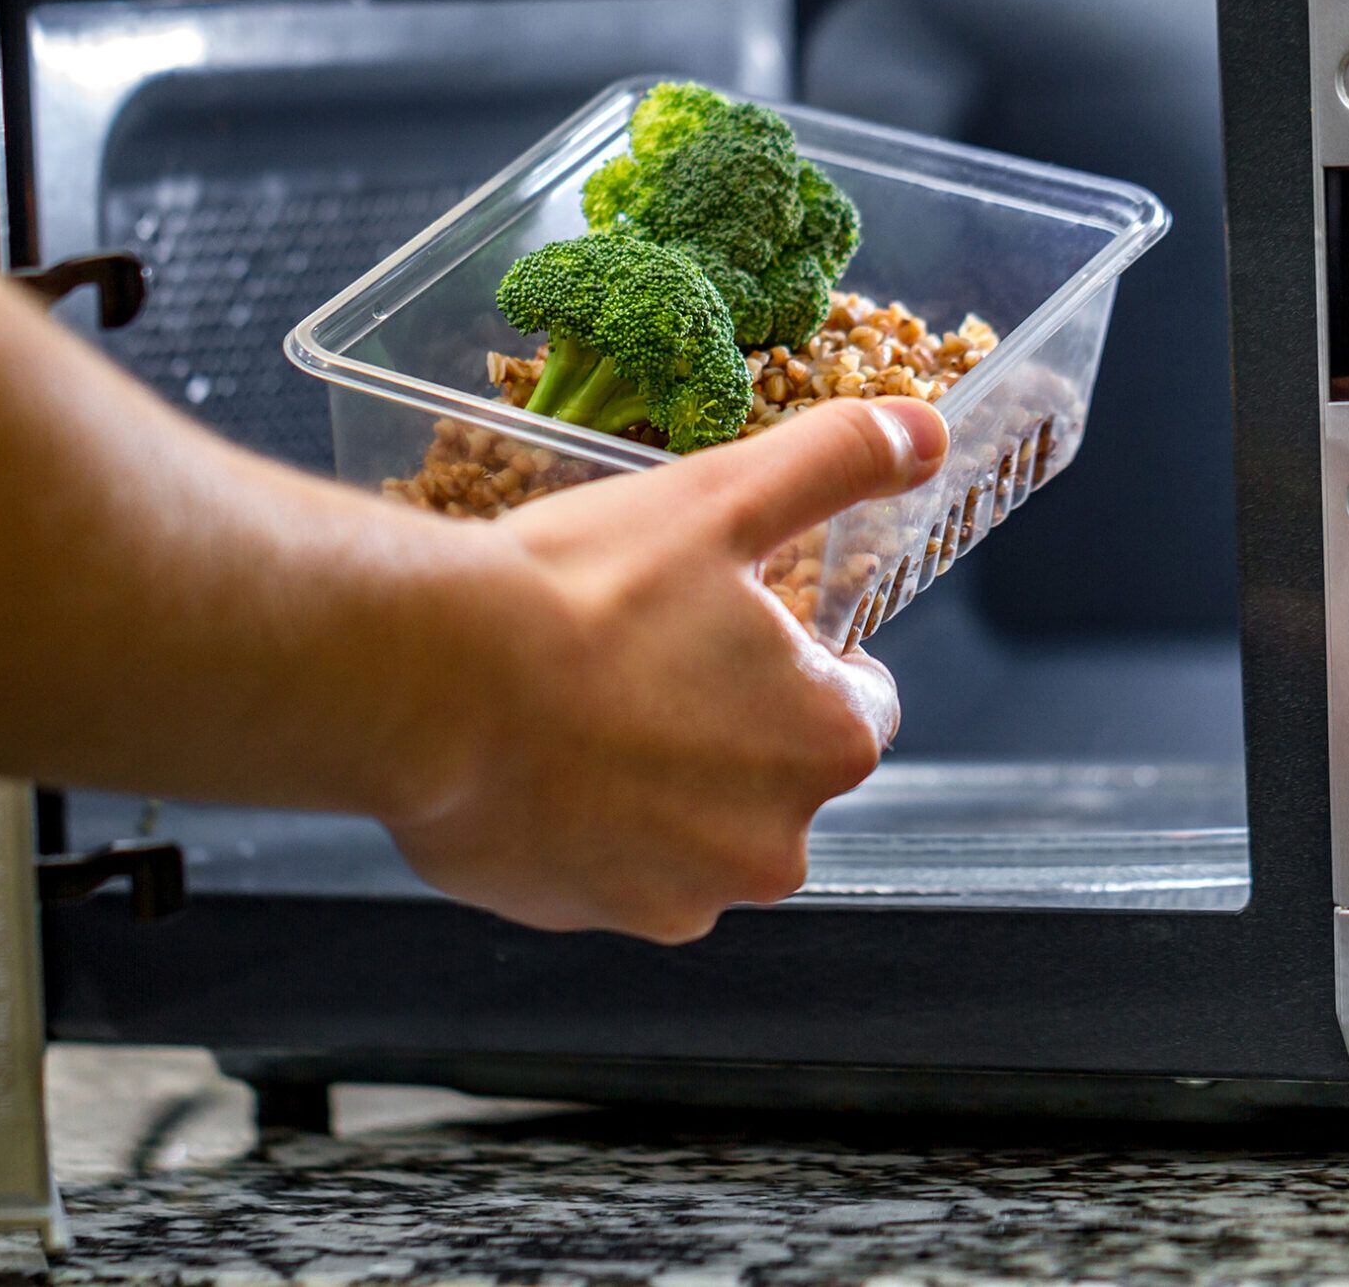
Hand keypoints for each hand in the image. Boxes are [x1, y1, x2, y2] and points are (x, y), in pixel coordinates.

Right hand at [387, 396, 948, 942]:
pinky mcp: (592, 916)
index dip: (799, 656)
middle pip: (773, 772)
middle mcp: (774, 843)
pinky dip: (587, 823)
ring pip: (691, 825)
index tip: (731, 624)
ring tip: (580, 702)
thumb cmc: (579, 593)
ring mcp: (681, 893)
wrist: (428, 681)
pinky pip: (610, 866)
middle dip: (725, 721)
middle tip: (642, 653)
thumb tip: (920, 431)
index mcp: (828, 743)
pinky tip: (536, 757)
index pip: (858, 703)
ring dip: (656, 778)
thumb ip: (835, 462)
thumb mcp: (723, 498)